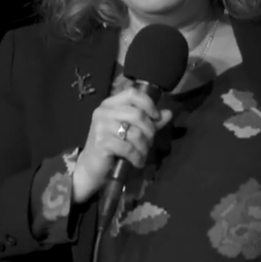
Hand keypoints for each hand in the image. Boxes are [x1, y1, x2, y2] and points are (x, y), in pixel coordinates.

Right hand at [72, 87, 172, 202]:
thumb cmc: (112, 146)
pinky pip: (128, 148)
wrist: (91, 167)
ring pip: (135, 132)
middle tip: (149, 142)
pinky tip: (137, 162)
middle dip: (150, 130)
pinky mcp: (102, 143)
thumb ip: (150, 121)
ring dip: (144, 146)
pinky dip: (137, 156)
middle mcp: (104, 111)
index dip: (148, 104)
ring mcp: (101, 126)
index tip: (156, 117)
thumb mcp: (131, 130)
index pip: (132, 93)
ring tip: (142, 154)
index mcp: (110, 104)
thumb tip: (169, 113)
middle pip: (138, 114)